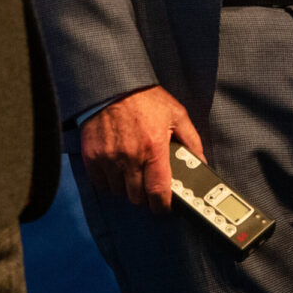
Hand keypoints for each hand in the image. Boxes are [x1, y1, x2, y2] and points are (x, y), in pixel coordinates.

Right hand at [80, 85, 205, 212]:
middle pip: (137, 196)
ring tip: (133, 172)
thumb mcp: (176, 114)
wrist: (113, 85)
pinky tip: (116, 169)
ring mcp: (108, 158)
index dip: (162, 206)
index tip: (164, 207)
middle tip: (149, 185)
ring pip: (118, 191)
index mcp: (154, 147)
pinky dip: (109, 181)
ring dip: (127, 188)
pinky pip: (100, 183)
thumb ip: (191, 140)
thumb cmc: (146, 99)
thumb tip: (201, 162)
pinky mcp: (91, 156)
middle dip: (145, 195)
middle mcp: (130, 156)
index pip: (158, 191)